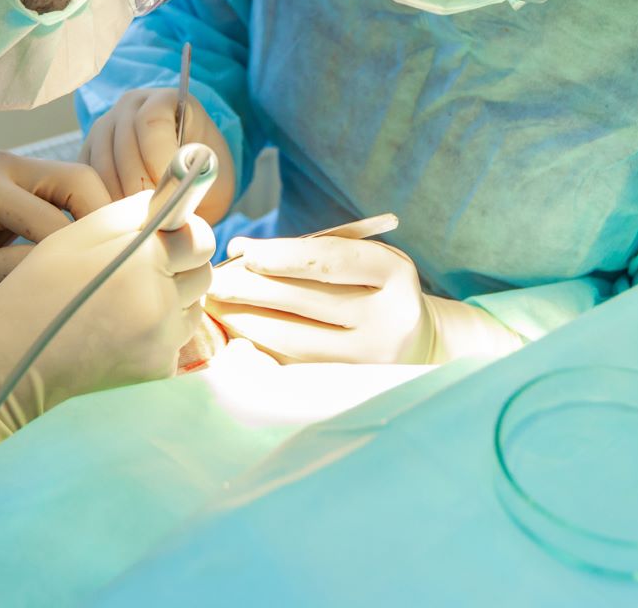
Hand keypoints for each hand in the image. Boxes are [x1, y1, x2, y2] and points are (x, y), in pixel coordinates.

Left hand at [0, 151, 112, 308]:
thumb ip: (8, 273)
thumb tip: (66, 273)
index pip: (48, 218)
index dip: (72, 253)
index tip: (88, 288)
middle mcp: (6, 164)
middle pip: (77, 181)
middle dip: (101, 221)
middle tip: (113, 266)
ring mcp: (17, 169)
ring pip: (80, 183)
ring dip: (96, 218)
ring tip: (105, 259)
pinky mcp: (25, 181)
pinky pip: (68, 193)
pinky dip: (84, 217)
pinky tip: (87, 249)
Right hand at [0, 190, 215, 428]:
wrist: (6, 372)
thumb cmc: (32, 296)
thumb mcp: (72, 238)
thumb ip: (130, 214)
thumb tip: (173, 200)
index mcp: (143, 263)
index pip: (200, 237)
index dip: (182, 233)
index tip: (162, 236)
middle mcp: (162, 304)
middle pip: (202, 273)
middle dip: (180, 265)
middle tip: (138, 269)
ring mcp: (162, 343)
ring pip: (191, 308)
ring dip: (171, 299)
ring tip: (122, 302)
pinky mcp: (156, 373)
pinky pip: (173, 342)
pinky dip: (156, 333)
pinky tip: (117, 333)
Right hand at [81, 87, 235, 221]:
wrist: (185, 172)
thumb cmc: (200, 171)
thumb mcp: (210, 174)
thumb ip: (197, 181)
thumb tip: (177, 207)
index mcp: (166, 100)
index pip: (152, 122)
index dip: (159, 158)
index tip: (170, 190)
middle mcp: (129, 108)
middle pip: (123, 147)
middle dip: (139, 187)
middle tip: (155, 217)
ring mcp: (104, 128)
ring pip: (101, 167)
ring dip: (120, 200)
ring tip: (140, 224)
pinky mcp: (87, 153)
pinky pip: (86, 180)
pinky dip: (102, 202)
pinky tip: (122, 222)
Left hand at [207, 235, 523, 365]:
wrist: (421, 340)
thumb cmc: (377, 287)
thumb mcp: (366, 258)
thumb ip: (315, 254)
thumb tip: (243, 253)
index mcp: (394, 273)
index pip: (330, 260)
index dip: (282, 255)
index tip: (243, 251)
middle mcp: (389, 318)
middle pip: (307, 300)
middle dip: (253, 287)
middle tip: (215, 279)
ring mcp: (371, 359)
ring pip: (295, 339)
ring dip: (247, 321)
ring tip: (218, 305)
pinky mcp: (353, 386)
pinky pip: (295, 365)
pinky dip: (262, 348)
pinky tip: (238, 335)